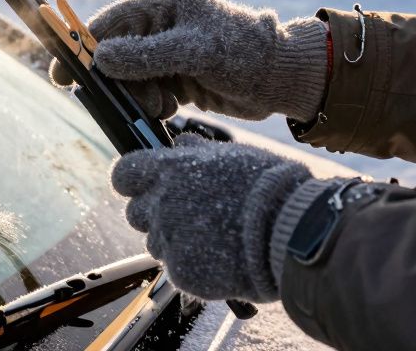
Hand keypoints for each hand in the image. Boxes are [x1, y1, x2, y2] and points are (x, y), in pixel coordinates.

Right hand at [49, 0, 326, 121]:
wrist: (283, 80)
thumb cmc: (245, 55)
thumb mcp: (195, 52)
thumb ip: (146, 56)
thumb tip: (101, 59)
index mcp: (165, 7)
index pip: (110, 23)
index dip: (82, 45)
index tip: (61, 73)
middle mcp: (163, 27)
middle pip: (116, 54)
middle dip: (116, 80)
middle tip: (119, 102)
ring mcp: (169, 54)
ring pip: (130, 78)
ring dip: (137, 96)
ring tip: (161, 106)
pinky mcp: (178, 78)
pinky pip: (148, 92)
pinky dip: (151, 104)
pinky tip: (171, 109)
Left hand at [111, 135, 315, 302]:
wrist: (291, 231)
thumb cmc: (267, 188)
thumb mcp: (230, 155)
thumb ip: (195, 151)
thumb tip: (179, 143)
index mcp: (169, 170)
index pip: (124, 174)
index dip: (133, 182)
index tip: (144, 186)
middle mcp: (162, 203)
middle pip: (136, 212)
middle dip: (155, 214)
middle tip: (189, 217)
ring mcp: (170, 240)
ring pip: (155, 243)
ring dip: (174, 242)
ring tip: (211, 239)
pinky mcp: (182, 271)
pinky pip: (176, 270)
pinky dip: (193, 267)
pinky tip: (220, 259)